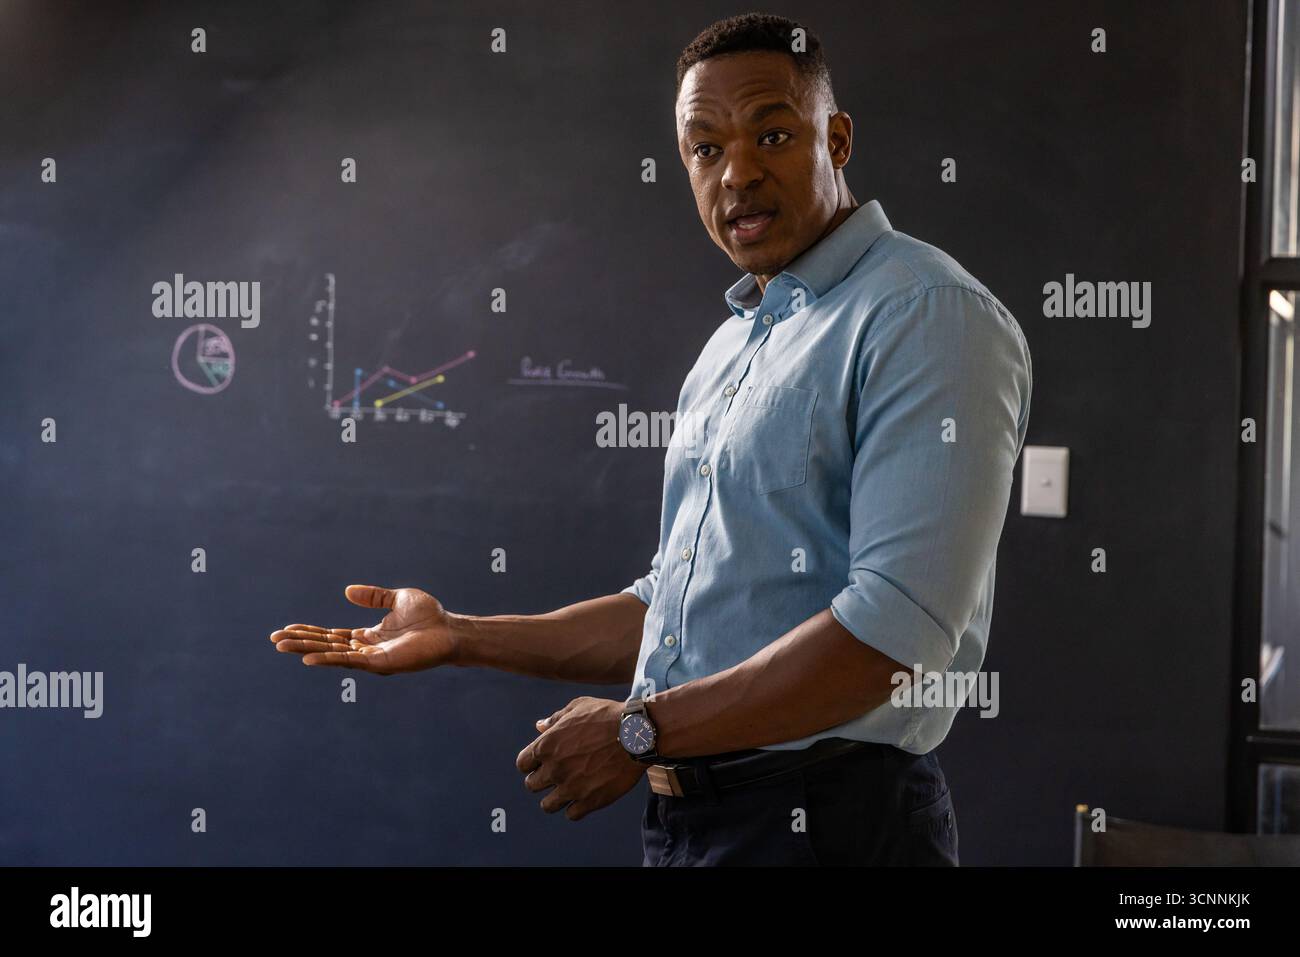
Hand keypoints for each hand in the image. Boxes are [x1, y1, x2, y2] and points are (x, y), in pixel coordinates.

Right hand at [269, 584, 460, 673]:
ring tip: (282, 646)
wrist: (450, 629)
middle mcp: (366, 649)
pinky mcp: (380, 663)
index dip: (310, 632)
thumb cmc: (430, 616)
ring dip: (307, 649)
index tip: (287, 629)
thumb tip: (346, 590)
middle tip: (274, 640)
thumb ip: (373, 596)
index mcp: (368, 635)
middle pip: (327, 645)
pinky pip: (349, 662)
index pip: (332, 635)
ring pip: (333, 654)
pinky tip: (309, 657)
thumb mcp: (397, 599)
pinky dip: (328, 659)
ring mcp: (372, 658)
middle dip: (300, 641)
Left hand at [516, 697, 645, 820]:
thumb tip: (539, 727)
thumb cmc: (607, 716)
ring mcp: (572, 788)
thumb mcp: (578, 707)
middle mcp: (554, 769)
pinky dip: (576, 808)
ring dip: (555, 798)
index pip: (522, 764)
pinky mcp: (590, 801)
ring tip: (567, 790)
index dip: (530, 763)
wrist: (636, 734)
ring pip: (548, 806)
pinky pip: (572, 815)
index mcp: (546, 745)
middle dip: (541, 780)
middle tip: (556, 775)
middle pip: (532, 785)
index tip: (541, 762)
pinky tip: (584, 796)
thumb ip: (555, 719)